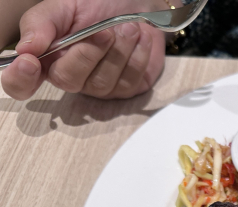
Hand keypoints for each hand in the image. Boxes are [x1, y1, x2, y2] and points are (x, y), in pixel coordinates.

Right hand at [1, 0, 166, 100]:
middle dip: (89, 52)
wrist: (135, 6)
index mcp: (47, 58)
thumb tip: (26, 48)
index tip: (30, 62)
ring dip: (119, 52)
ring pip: (103, 83)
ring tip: (127, 28)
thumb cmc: (96, 7)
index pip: (21, 84)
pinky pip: (130, 83)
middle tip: (105, 31)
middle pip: (69, 81)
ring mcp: (99, 87)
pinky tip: (139, 40)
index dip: (21, 80)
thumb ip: (40, 23)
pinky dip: (138, 57)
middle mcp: (71, 77)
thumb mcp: (62, 6)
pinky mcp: (127, 89)